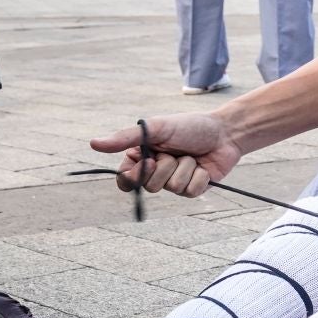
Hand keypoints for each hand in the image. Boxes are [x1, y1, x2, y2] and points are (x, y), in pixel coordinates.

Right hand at [91, 114, 243, 198]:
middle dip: (165, 167)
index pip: (125, 180)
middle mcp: (156, 172)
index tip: (148, 160)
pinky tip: (203, 166)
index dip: (134, 176)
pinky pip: (190, 191)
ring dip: (184, 168)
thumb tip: (93, 144)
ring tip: (192, 155)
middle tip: (175, 152)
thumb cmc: (188, 126)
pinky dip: (199, 176)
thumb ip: (126, 137)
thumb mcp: (156, 128)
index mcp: (142, 157)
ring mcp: (174, 182)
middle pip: (150, 186)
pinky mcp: (193, 189)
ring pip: (172, 188)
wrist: (224, 132)